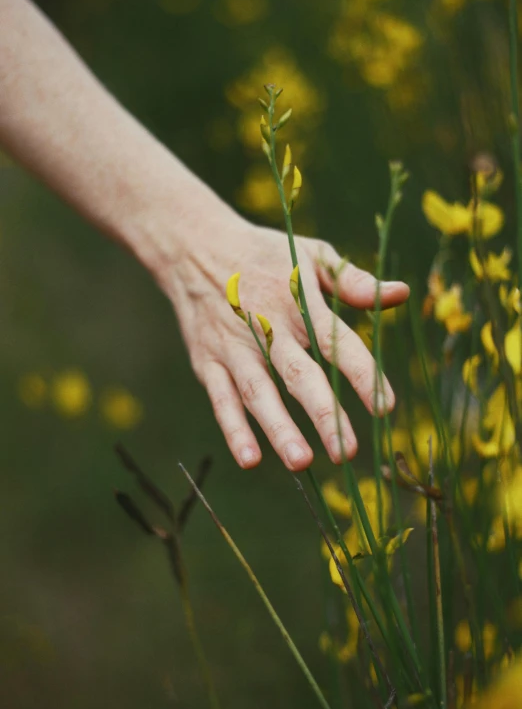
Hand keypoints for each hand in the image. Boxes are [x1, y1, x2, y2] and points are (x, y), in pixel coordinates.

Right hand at [164, 216, 408, 470]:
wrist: (193, 246)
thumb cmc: (264, 255)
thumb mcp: (311, 254)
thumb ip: (354, 281)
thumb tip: (402, 294)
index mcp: (299, 302)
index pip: (337, 342)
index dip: (362, 374)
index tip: (386, 407)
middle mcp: (268, 327)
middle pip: (298, 374)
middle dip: (323, 413)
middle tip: (346, 451)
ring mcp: (234, 347)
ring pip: (259, 392)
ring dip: (278, 428)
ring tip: (301, 462)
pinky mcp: (208, 362)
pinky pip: (221, 398)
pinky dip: (233, 428)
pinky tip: (250, 459)